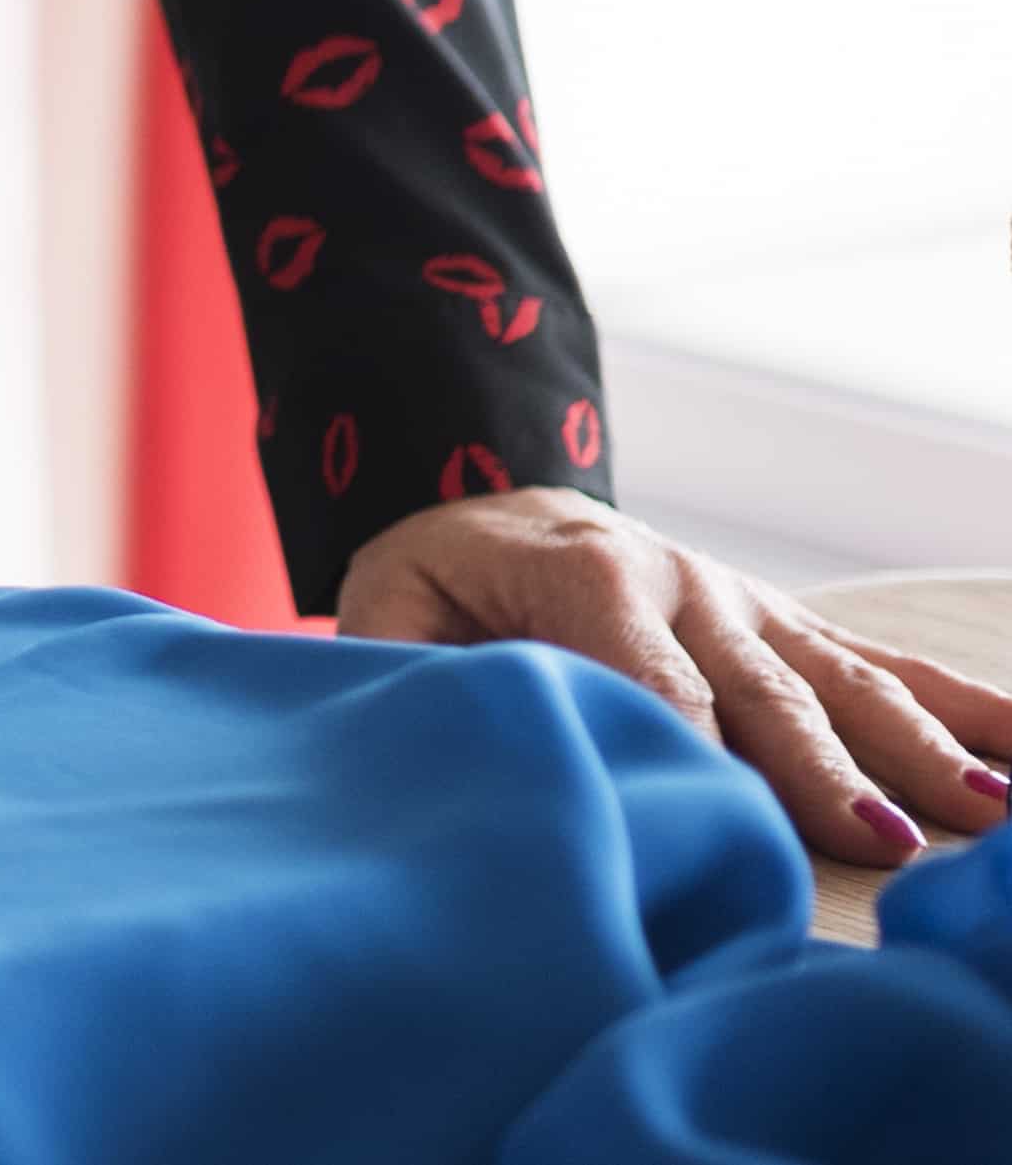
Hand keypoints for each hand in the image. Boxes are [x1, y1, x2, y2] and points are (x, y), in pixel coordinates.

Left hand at [340, 491, 1011, 866]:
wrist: (494, 507)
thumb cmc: (441, 581)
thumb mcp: (393, 605)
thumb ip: (412, 662)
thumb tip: (449, 729)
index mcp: (587, 571)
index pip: (650, 676)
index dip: (691, 746)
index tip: (734, 816)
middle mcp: (685, 579)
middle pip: (764, 689)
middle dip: (822, 768)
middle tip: (881, 839)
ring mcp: (748, 602)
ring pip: (845, 679)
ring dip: (919, 747)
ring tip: (990, 808)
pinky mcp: (786, 624)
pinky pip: (880, 664)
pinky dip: (961, 706)